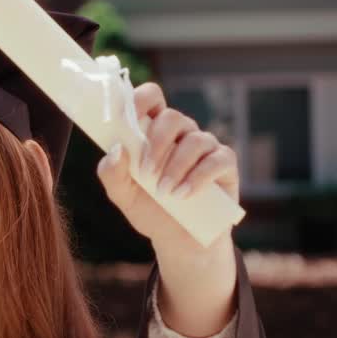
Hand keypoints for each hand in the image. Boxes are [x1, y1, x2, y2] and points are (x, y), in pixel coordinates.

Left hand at [95, 82, 239, 251]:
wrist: (177, 239)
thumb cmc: (149, 209)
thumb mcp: (122, 194)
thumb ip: (111, 173)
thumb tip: (116, 149)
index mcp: (153, 131)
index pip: (151, 98)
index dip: (140, 100)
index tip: (128, 118)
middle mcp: (181, 133)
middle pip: (172, 117)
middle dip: (157, 144)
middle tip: (146, 173)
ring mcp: (205, 146)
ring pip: (195, 140)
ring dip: (176, 167)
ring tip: (163, 193)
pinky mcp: (224, 164)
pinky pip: (216, 160)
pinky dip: (197, 178)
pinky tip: (183, 196)